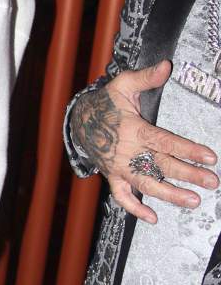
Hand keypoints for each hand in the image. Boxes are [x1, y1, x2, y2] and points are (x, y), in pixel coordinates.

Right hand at [69, 63, 217, 222]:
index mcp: (133, 130)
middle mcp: (128, 152)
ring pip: (146, 184)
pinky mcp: (113, 176)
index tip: (209, 157)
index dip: (188, 150)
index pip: (165, 142)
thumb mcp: (123, 85)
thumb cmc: (104, 103)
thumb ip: (145, 77)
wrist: (78, 121)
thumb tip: (166, 67)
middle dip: (189, 174)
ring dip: (170, 195)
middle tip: (211, 181)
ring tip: (192, 201)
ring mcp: (120, 167)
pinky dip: (135, 208)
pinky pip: (122, 196)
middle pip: (161, 166)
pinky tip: (153, 218)